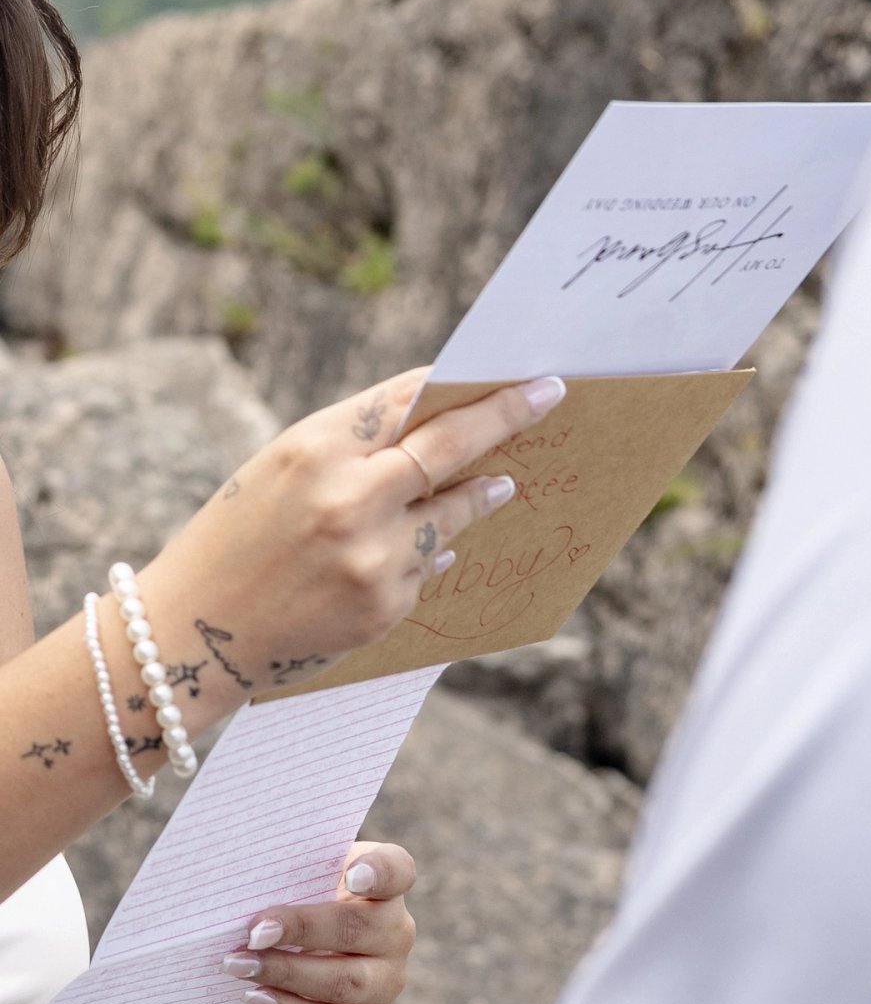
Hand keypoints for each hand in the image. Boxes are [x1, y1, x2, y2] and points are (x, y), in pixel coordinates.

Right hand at [137, 368, 565, 714]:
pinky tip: (427, 546)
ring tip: (504, 482)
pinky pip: (427, 565)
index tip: (502, 368)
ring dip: (483, 492)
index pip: (406, 400)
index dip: (458, 383)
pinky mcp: (385, 605)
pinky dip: (430, 550)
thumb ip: (351, 448)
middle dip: (505, 414)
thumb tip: (435, 426)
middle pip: (450, 445)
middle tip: (549, 394)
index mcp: (314, 449)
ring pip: (453, 512)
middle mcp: (350, 498)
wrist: (188, 635)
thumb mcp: (277, 472)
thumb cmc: (232, 539)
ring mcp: (373, 557)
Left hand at [218, 841, 416, 1003]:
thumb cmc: (296, 897)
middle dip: (301, 931)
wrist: (290, 950)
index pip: (397, 870)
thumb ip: (291, 869)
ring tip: (239, 966)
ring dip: (286, 974)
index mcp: (386, 881)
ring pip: (344, 982)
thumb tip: (249, 878)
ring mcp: (388, 978)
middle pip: (357, 930)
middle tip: (253, 933)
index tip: (352, 876)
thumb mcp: (301, 875)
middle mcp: (397, 930)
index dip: (379, 872)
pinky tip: (257, 1000)